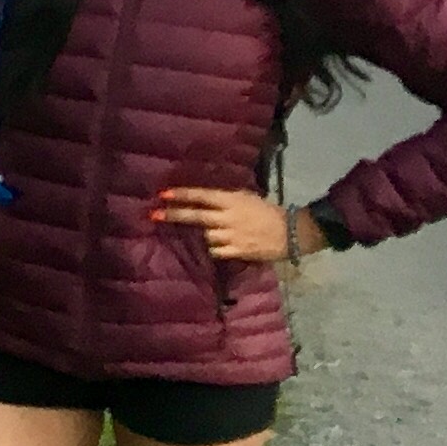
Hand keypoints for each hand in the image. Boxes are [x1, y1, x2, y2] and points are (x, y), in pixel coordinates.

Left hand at [151, 186, 290, 261]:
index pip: (202, 196)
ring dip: (202, 234)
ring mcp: (232, 235)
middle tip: (154, 214)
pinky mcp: (237, 251)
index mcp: (232, 201)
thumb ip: (227, 199)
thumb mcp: (248, 198)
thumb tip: (204, 199)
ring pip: (205, 235)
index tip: (163, 194)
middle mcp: (229, 217)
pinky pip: (216, 251)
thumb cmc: (269, 211)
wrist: (292, 232)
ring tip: (208, 233)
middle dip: (174, 214)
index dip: (182, 195)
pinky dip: (213, 248)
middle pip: (196, 216)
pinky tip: (217, 246)